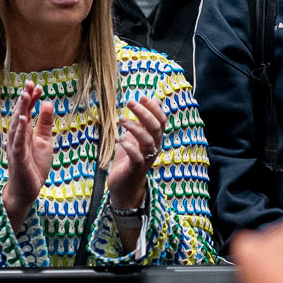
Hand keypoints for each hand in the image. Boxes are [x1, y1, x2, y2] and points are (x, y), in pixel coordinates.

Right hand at [2, 84, 55, 225]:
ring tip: (25, 96)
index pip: (27, 112)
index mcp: (24, 132)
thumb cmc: (34, 165)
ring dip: (21, 110)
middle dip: (24, 99)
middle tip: (30, 83)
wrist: (27, 190)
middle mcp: (17, 137)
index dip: (31, 99)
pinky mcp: (17, 158)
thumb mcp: (44, 141)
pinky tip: (24, 120)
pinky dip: (20, 131)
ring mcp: (16, 147)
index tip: (38, 86)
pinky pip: (18, 142)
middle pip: (20, 114)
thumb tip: (48, 103)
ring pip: (16, 125)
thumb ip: (45, 124)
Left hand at [105, 95, 167, 216]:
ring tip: (121, 120)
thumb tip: (154, 100)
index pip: (161, 121)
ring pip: (147, 140)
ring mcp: (146, 159)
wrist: (124, 186)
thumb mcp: (136, 136)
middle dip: (144, 113)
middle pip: (155, 127)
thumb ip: (144, 121)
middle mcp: (154, 148)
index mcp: (155, 139)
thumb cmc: (129, 159)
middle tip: (130, 102)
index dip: (154, 108)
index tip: (142, 97)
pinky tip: (121, 139)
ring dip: (134, 127)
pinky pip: (137, 157)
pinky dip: (129, 147)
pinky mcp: (136, 169)